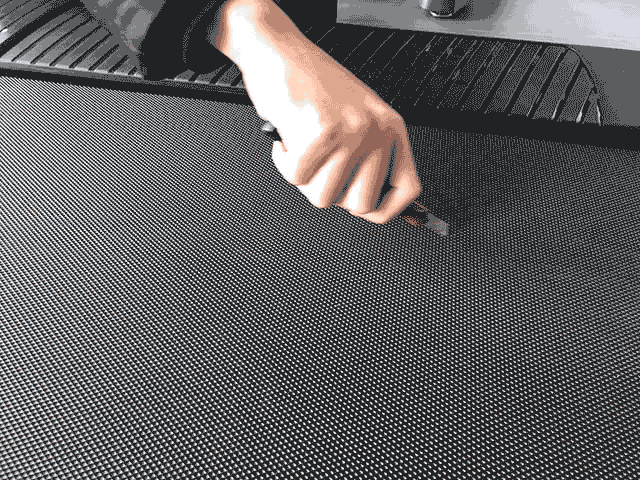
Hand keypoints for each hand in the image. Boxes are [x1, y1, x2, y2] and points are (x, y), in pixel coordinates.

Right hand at [214, 0, 421, 223]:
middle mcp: (376, 130)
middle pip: (360, 204)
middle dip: (332, 192)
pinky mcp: (321, 132)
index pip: (407, 189)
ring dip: (304, 177)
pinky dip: (285, 163)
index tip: (370, 212)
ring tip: (302, 147)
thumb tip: (368, 204)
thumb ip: (368, 157)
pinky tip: (288, 138)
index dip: (386, 210)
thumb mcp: (356, 118)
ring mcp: (351, 132)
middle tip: (319, 167)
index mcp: (391, 128)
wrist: (279, 50)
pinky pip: (297, 178)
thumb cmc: (311, 84)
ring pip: (324, 196)